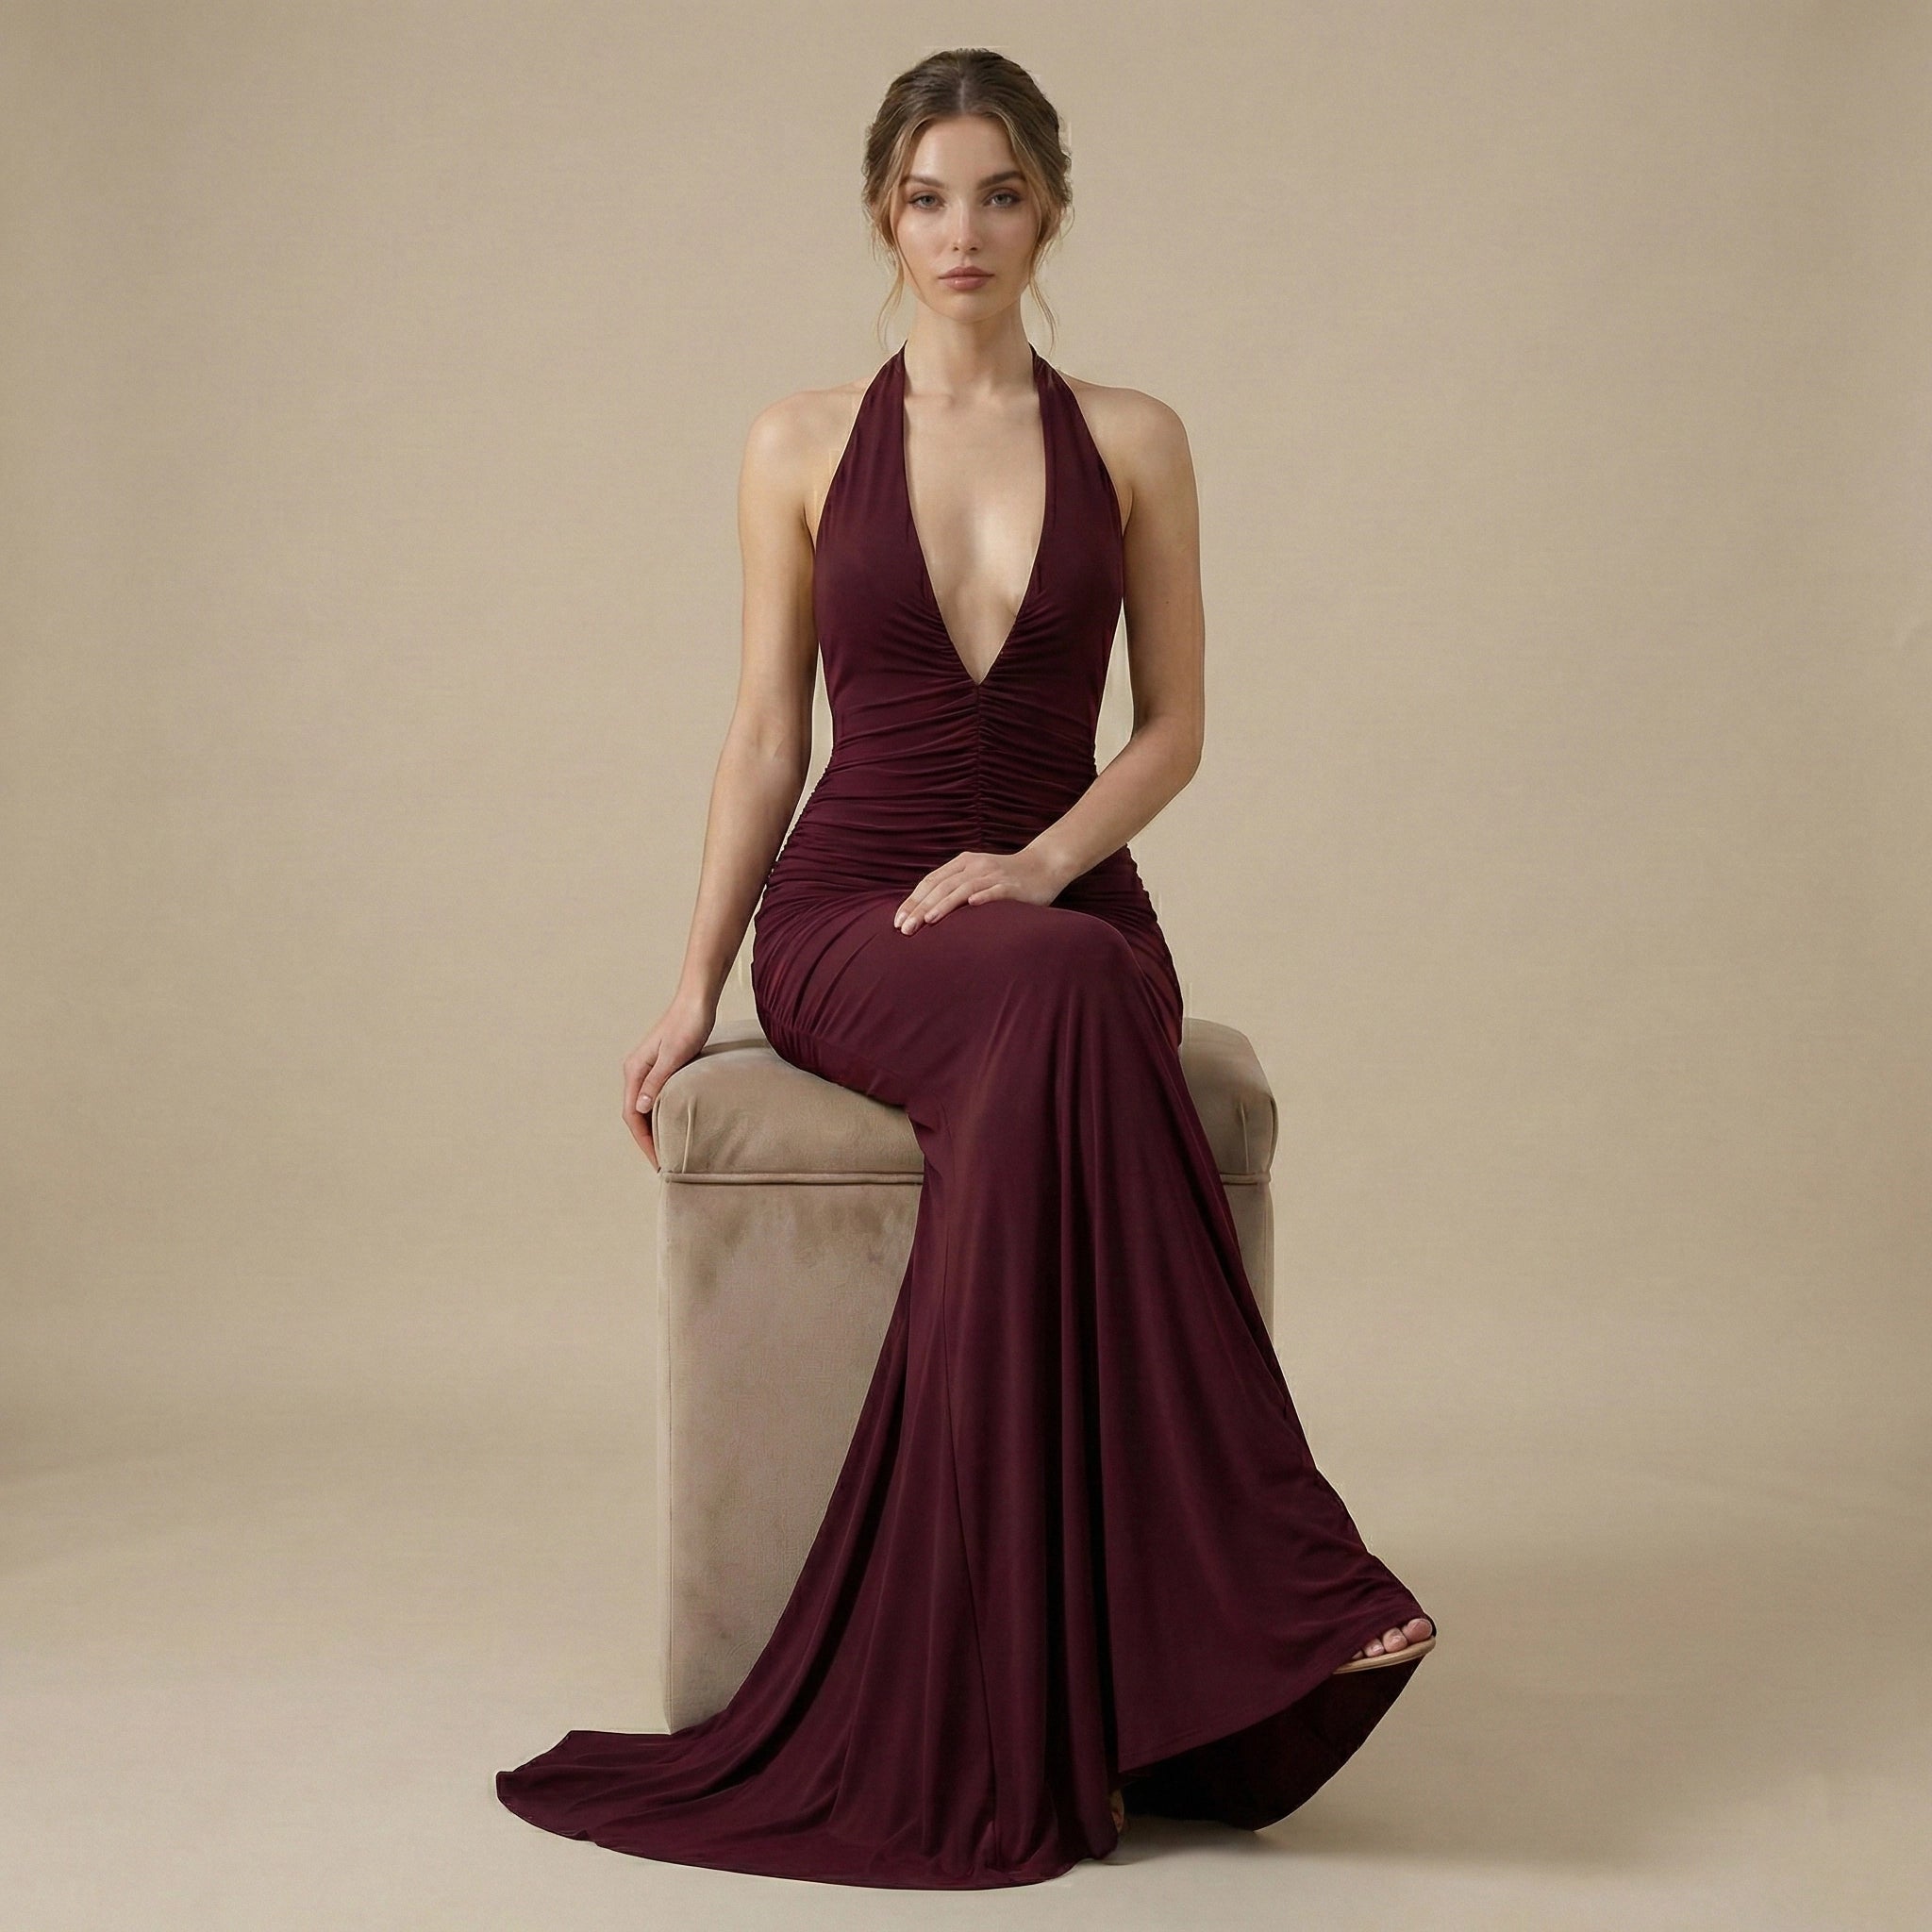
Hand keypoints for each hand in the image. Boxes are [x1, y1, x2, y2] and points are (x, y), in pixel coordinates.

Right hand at [622, 989, 717, 1169]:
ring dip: (653, 1128)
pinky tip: (675, 1124)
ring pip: (645, 1106)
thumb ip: (656, 1081)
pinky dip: (661, 1114)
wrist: (698, 1001)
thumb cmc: (688, 1025)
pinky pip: (656, 1097)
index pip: (631, 1115)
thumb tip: (639, 1109)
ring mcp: (649, 1068)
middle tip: (663, 1163)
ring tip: (668, 1149)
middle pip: (635, 1114)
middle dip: (646, 1139)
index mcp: (634, 1070)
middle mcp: (637, 1070)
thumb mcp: (673, 1055)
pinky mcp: (663, 1066)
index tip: (657, 1161)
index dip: (643, 1141)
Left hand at [892, 845, 1065, 933]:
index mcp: (962, 863)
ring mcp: (994, 875)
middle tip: (905, 928)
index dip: (912, 901)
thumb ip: (955, 887)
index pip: (931, 882)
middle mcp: (975, 866)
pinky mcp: (1013, 885)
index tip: (897, 921)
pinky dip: (983, 897)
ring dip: (944, 905)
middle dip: (921, 908)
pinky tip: (970, 905)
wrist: (1044, 866)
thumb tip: (925, 911)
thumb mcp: (977, 876)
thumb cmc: (1006, 877)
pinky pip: (995, 891)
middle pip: (942, 886)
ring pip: (963, 889)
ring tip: (928, 920)